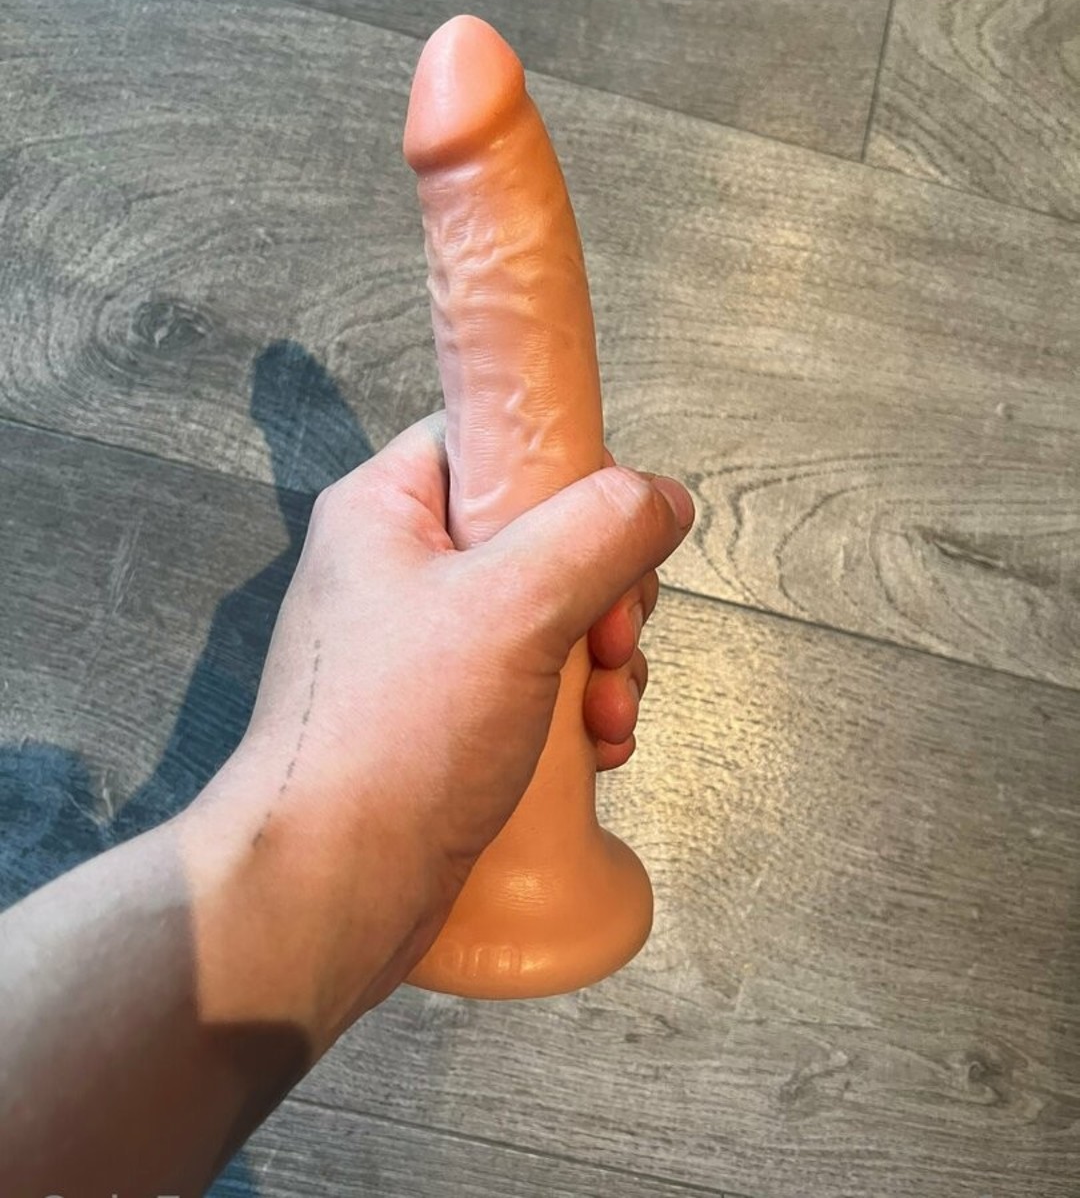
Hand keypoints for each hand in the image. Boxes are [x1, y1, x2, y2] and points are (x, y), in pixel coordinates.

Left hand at [189, 412, 692, 1038]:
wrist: (330, 890)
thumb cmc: (406, 728)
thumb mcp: (516, 604)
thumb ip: (600, 532)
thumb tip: (663, 497)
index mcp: (389, 509)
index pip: (492, 442)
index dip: (568, 471)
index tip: (618, 529)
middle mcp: (402, 570)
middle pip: (540, 535)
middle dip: (605, 591)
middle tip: (618, 642)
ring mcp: (424, 652)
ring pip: (551, 618)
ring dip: (606, 663)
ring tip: (611, 717)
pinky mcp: (446, 722)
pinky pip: (537, 687)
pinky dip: (579, 712)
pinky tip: (600, 752)